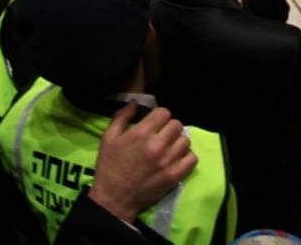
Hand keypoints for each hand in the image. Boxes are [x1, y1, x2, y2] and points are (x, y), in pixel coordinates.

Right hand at [88, 102, 196, 222]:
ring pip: (185, 140)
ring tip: (169, 147)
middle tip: (161, 135)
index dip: (159, 116)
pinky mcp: (174, 176)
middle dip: (169, 127)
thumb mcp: (108, 137)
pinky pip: (192, 158)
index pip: (164, 112)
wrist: (114, 198)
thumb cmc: (109, 166)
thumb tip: (134, 102)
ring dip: (178, 141)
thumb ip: (122, 116)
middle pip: (177, 124)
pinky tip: (176, 158)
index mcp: (141, 133)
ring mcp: (168, 161)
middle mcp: (157, 145)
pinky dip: (186, 156)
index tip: (154, 123)